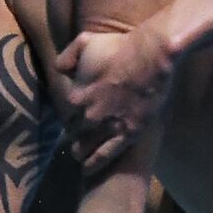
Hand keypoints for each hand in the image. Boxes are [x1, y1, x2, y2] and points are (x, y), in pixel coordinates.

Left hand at [54, 25, 175, 175]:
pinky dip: (95, 163)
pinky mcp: (128, 134)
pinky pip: (106, 155)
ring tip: (77, 157)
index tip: (73, 117)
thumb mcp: (86, 42)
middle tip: (73, 140)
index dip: (71, 114)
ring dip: (80, 152)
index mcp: (77, 95)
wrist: (152, 56)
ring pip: (86, 146)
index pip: (67, 111)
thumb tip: (60, 69)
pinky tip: (88, 170)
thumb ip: (68, 57)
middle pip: (75, 131)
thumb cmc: (120, 46)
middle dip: (74, 135)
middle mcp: (89, 114)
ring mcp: (108, 126)